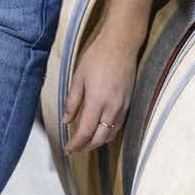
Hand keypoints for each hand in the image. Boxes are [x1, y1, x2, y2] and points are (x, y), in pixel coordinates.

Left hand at [62, 31, 138, 153]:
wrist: (121, 45)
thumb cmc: (98, 56)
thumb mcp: (79, 77)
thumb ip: (72, 101)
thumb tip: (66, 120)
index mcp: (97, 101)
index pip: (86, 132)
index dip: (76, 144)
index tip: (67, 149)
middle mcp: (112, 108)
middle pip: (99, 138)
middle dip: (86, 147)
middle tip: (75, 149)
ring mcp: (122, 107)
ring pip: (110, 134)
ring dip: (98, 142)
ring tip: (86, 143)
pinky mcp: (128, 104)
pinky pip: (118, 126)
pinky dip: (108, 133)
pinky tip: (100, 131)